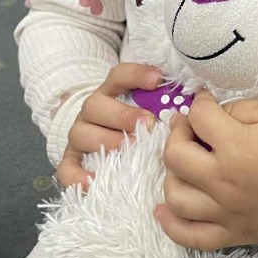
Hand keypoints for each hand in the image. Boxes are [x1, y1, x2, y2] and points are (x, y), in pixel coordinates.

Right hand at [55, 62, 160, 190]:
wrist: (101, 134)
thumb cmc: (134, 122)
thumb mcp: (146, 106)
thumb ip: (162, 102)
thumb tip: (191, 104)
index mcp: (111, 92)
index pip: (118, 75)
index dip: (136, 75)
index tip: (157, 80)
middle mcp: (92, 110)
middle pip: (96, 105)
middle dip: (123, 115)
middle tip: (149, 124)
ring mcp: (79, 135)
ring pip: (80, 134)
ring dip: (107, 140)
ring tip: (129, 149)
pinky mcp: (70, 160)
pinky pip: (66, 168)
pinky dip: (76, 176)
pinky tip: (92, 182)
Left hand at [155, 92, 257, 250]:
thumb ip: (242, 109)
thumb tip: (213, 113)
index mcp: (236, 148)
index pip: (198, 118)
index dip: (200, 104)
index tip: (206, 102)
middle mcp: (223, 181)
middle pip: (174, 156)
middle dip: (177, 135)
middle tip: (189, 129)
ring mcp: (224, 211)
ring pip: (175, 196)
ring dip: (172, 175)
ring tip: (185, 164)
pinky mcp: (230, 233)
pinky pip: (190, 236)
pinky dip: (171, 224)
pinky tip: (164, 209)